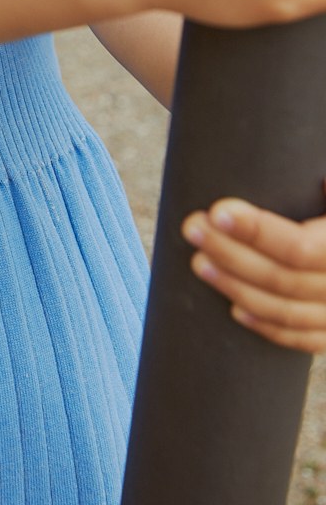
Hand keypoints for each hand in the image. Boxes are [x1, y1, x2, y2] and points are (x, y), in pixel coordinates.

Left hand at [182, 191, 325, 351]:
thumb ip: (320, 184)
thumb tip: (307, 165)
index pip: (300, 248)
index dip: (257, 231)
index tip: (216, 211)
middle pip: (285, 280)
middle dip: (232, 254)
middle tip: (191, 227)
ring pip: (289, 312)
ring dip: (237, 288)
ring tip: (199, 262)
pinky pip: (308, 339)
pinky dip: (269, 328)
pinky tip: (235, 309)